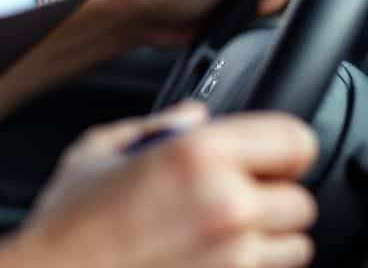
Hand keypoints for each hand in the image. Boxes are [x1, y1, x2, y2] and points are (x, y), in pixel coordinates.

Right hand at [15, 102, 318, 267]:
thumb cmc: (68, 223)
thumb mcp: (98, 151)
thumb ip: (156, 125)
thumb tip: (196, 114)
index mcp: (197, 154)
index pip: (295, 139)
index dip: (281, 146)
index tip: (266, 155)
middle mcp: (227, 203)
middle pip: (300, 199)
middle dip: (269, 197)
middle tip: (228, 198)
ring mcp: (235, 256)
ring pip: (296, 245)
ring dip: (268, 239)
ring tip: (220, 233)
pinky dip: (251, 266)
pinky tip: (210, 257)